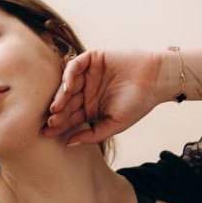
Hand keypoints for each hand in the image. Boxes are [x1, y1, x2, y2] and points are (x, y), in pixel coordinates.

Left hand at [42, 49, 163, 146]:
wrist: (155, 80)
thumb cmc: (138, 105)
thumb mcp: (114, 125)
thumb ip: (92, 135)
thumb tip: (68, 143)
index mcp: (90, 109)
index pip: (69, 118)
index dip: (57, 126)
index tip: (45, 134)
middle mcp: (86, 92)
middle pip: (65, 103)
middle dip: (57, 113)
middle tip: (50, 121)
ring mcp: (88, 75)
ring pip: (67, 85)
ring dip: (60, 96)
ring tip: (56, 108)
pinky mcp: (92, 59)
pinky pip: (75, 65)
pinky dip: (69, 74)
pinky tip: (68, 86)